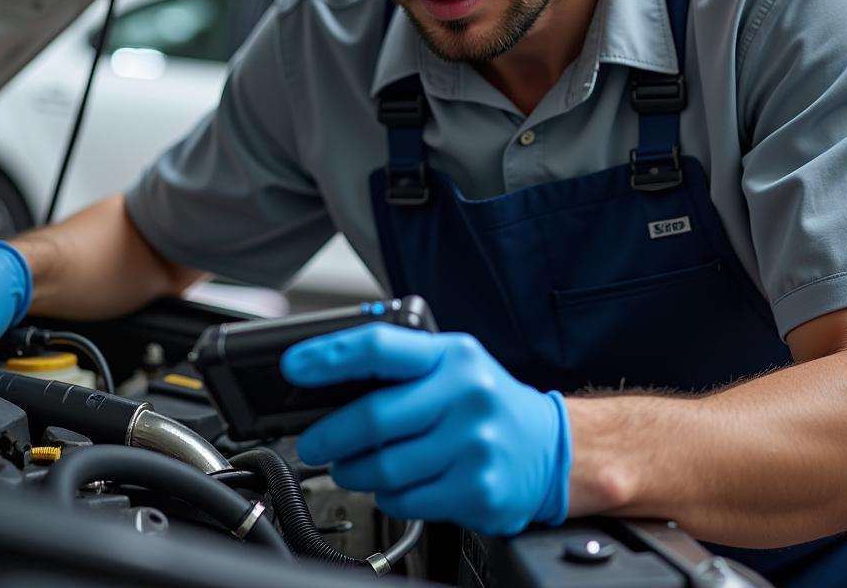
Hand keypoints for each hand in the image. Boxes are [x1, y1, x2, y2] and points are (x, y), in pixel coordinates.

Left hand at [281, 324, 570, 535]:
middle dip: (329, 435)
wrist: (551, 448)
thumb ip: (400, 366)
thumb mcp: (451, 364)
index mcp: (453, 356)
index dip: (330, 356)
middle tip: (313, 442)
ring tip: (350, 466)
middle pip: (374, 418)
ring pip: (385, 467)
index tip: (295, 365)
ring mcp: (474, 446)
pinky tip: (394, 484)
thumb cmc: (486, 402)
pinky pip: (406, 499)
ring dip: (353, 471)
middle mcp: (466, 396)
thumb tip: (327, 377)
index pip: (381, 347)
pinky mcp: (477, 490)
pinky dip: (386, 496)